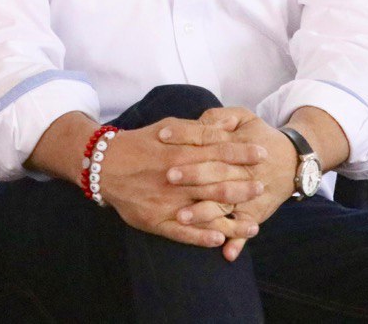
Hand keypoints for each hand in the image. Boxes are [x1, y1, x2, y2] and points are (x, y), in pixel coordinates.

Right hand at [97, 116, 267, 247]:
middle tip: (263, 186)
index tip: (263, 154)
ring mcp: (167, 202)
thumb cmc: (139, 143)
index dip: (243, 153)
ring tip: (254, 226)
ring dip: (230, 220)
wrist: (104, 165)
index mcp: (180, 154)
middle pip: (217, 184)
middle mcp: (177, 180)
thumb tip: (225, 127)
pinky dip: (200, 237)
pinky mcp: (155, 220)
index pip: (218, 152)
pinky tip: (219, 240)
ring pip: (204, 212)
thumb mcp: (167, 127)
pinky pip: (181, 233)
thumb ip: (196, 130)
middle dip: (243, 186)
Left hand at [180, 107, 297, 260]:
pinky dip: (238, 241)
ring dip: (205, 213)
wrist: (294, 159)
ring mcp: (249, 194)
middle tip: (168, 176)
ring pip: (226, 204)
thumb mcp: (243, 117)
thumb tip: (199, 121)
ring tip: (182, 217)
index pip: (207, 137)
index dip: (185, 135)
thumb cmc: (259, 135)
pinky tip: (226, 253)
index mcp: (237, 144)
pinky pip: (246, 228)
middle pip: (215, 172)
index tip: (161, 135)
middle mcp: (243, 170)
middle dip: (192, 174)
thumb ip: (219, 118)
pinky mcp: (257, 212)